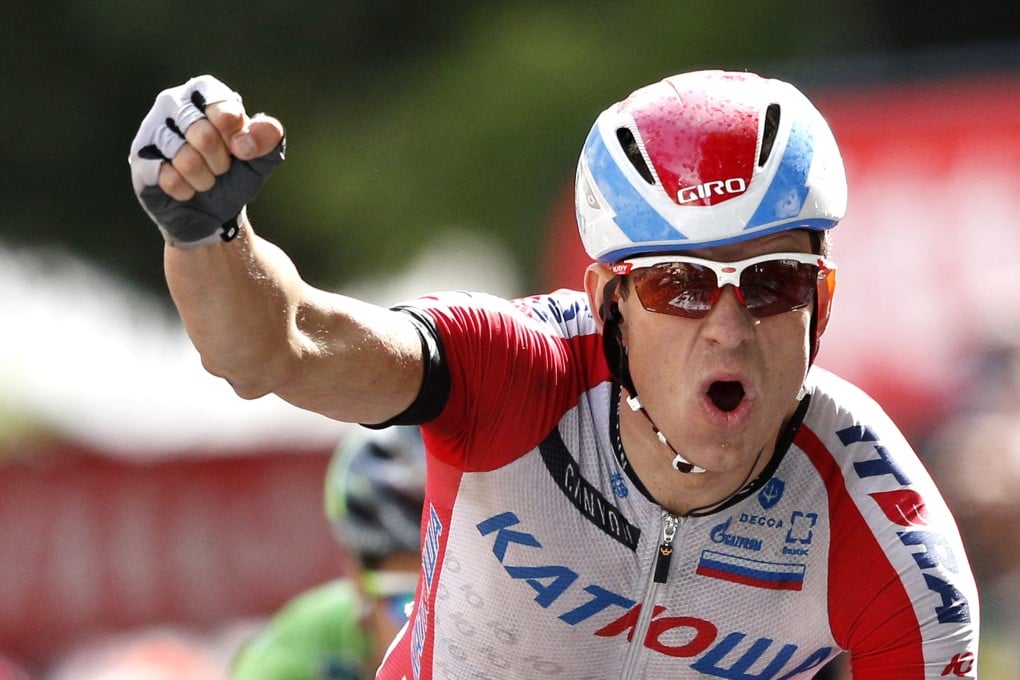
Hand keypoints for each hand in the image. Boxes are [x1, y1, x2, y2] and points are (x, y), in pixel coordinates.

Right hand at [128, 75, 285, 247]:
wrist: (215, 210)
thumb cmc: (237, 172)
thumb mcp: (262, 156)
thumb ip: (269, 137)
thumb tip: (245, 141)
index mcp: (204, 91)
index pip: (223, 107)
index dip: (236, 137)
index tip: (241, 149)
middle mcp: (172, 102)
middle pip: (203, 134)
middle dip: (221, 162)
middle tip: (221, 167)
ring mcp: (151, 129)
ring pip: (184, 159)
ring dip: (205, 179)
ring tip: (204, 179)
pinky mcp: (140, 159)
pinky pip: (167, 177)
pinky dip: (186, 191)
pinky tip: (186, 188)